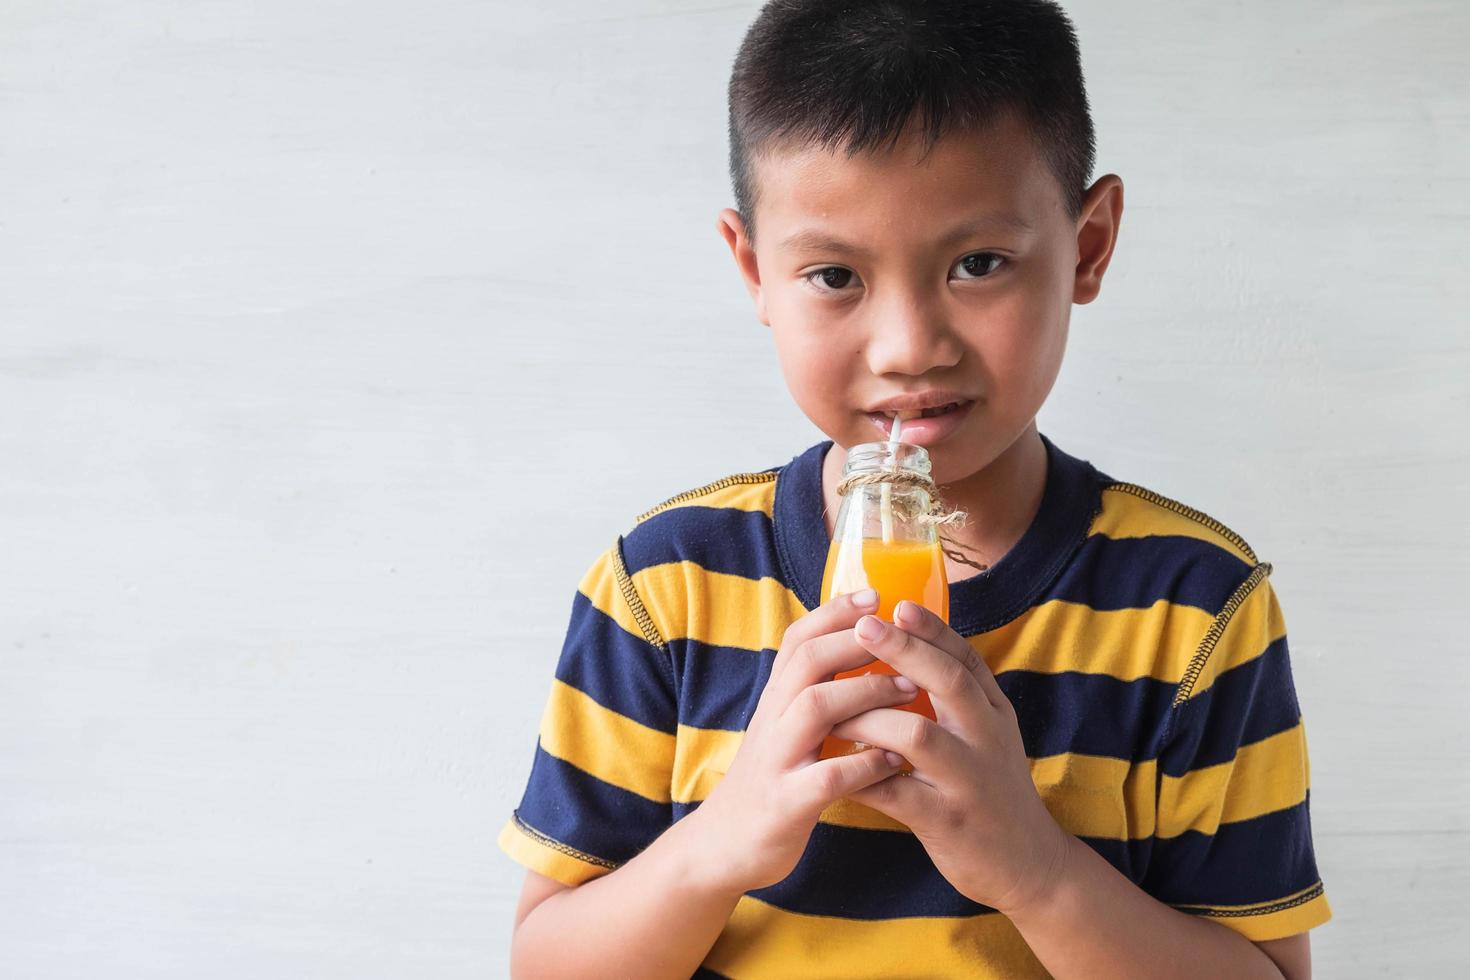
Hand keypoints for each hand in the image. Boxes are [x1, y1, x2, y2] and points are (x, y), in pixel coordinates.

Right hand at [690, 589, 917, 895]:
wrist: (722, 847)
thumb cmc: (772, 781)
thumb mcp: (784, 729)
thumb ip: (813, 694)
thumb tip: (859, 652)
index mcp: (775, 700)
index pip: (797, 639)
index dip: (834, 612)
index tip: (876, 593)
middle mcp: (771, 720)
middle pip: (805, 661)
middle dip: (854, 641)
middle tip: (901, 635)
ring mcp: (776, 760)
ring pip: (815, 707)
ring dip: (865, 693)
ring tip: (909, 690)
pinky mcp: (786, 803)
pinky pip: (827, 776)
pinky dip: (865, 765)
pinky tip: (896, 761)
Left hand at [832, 599, 1070, 916]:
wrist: (1026, 864)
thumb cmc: (990, 787)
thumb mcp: (986, 734)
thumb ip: (954, 695)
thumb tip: (905, 642)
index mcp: (993, 713)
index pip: (965, 658)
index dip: (932, 628)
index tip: (897, 603)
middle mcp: (987, 739)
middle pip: (948, 682)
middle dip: (904, 650)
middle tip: (865, 627)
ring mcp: (969, 780)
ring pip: (917, 735)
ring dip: (870, 717)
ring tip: (832, 707)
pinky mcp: (947, 821)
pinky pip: (896, 792)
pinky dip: (861, 775)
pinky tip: (833, 763)